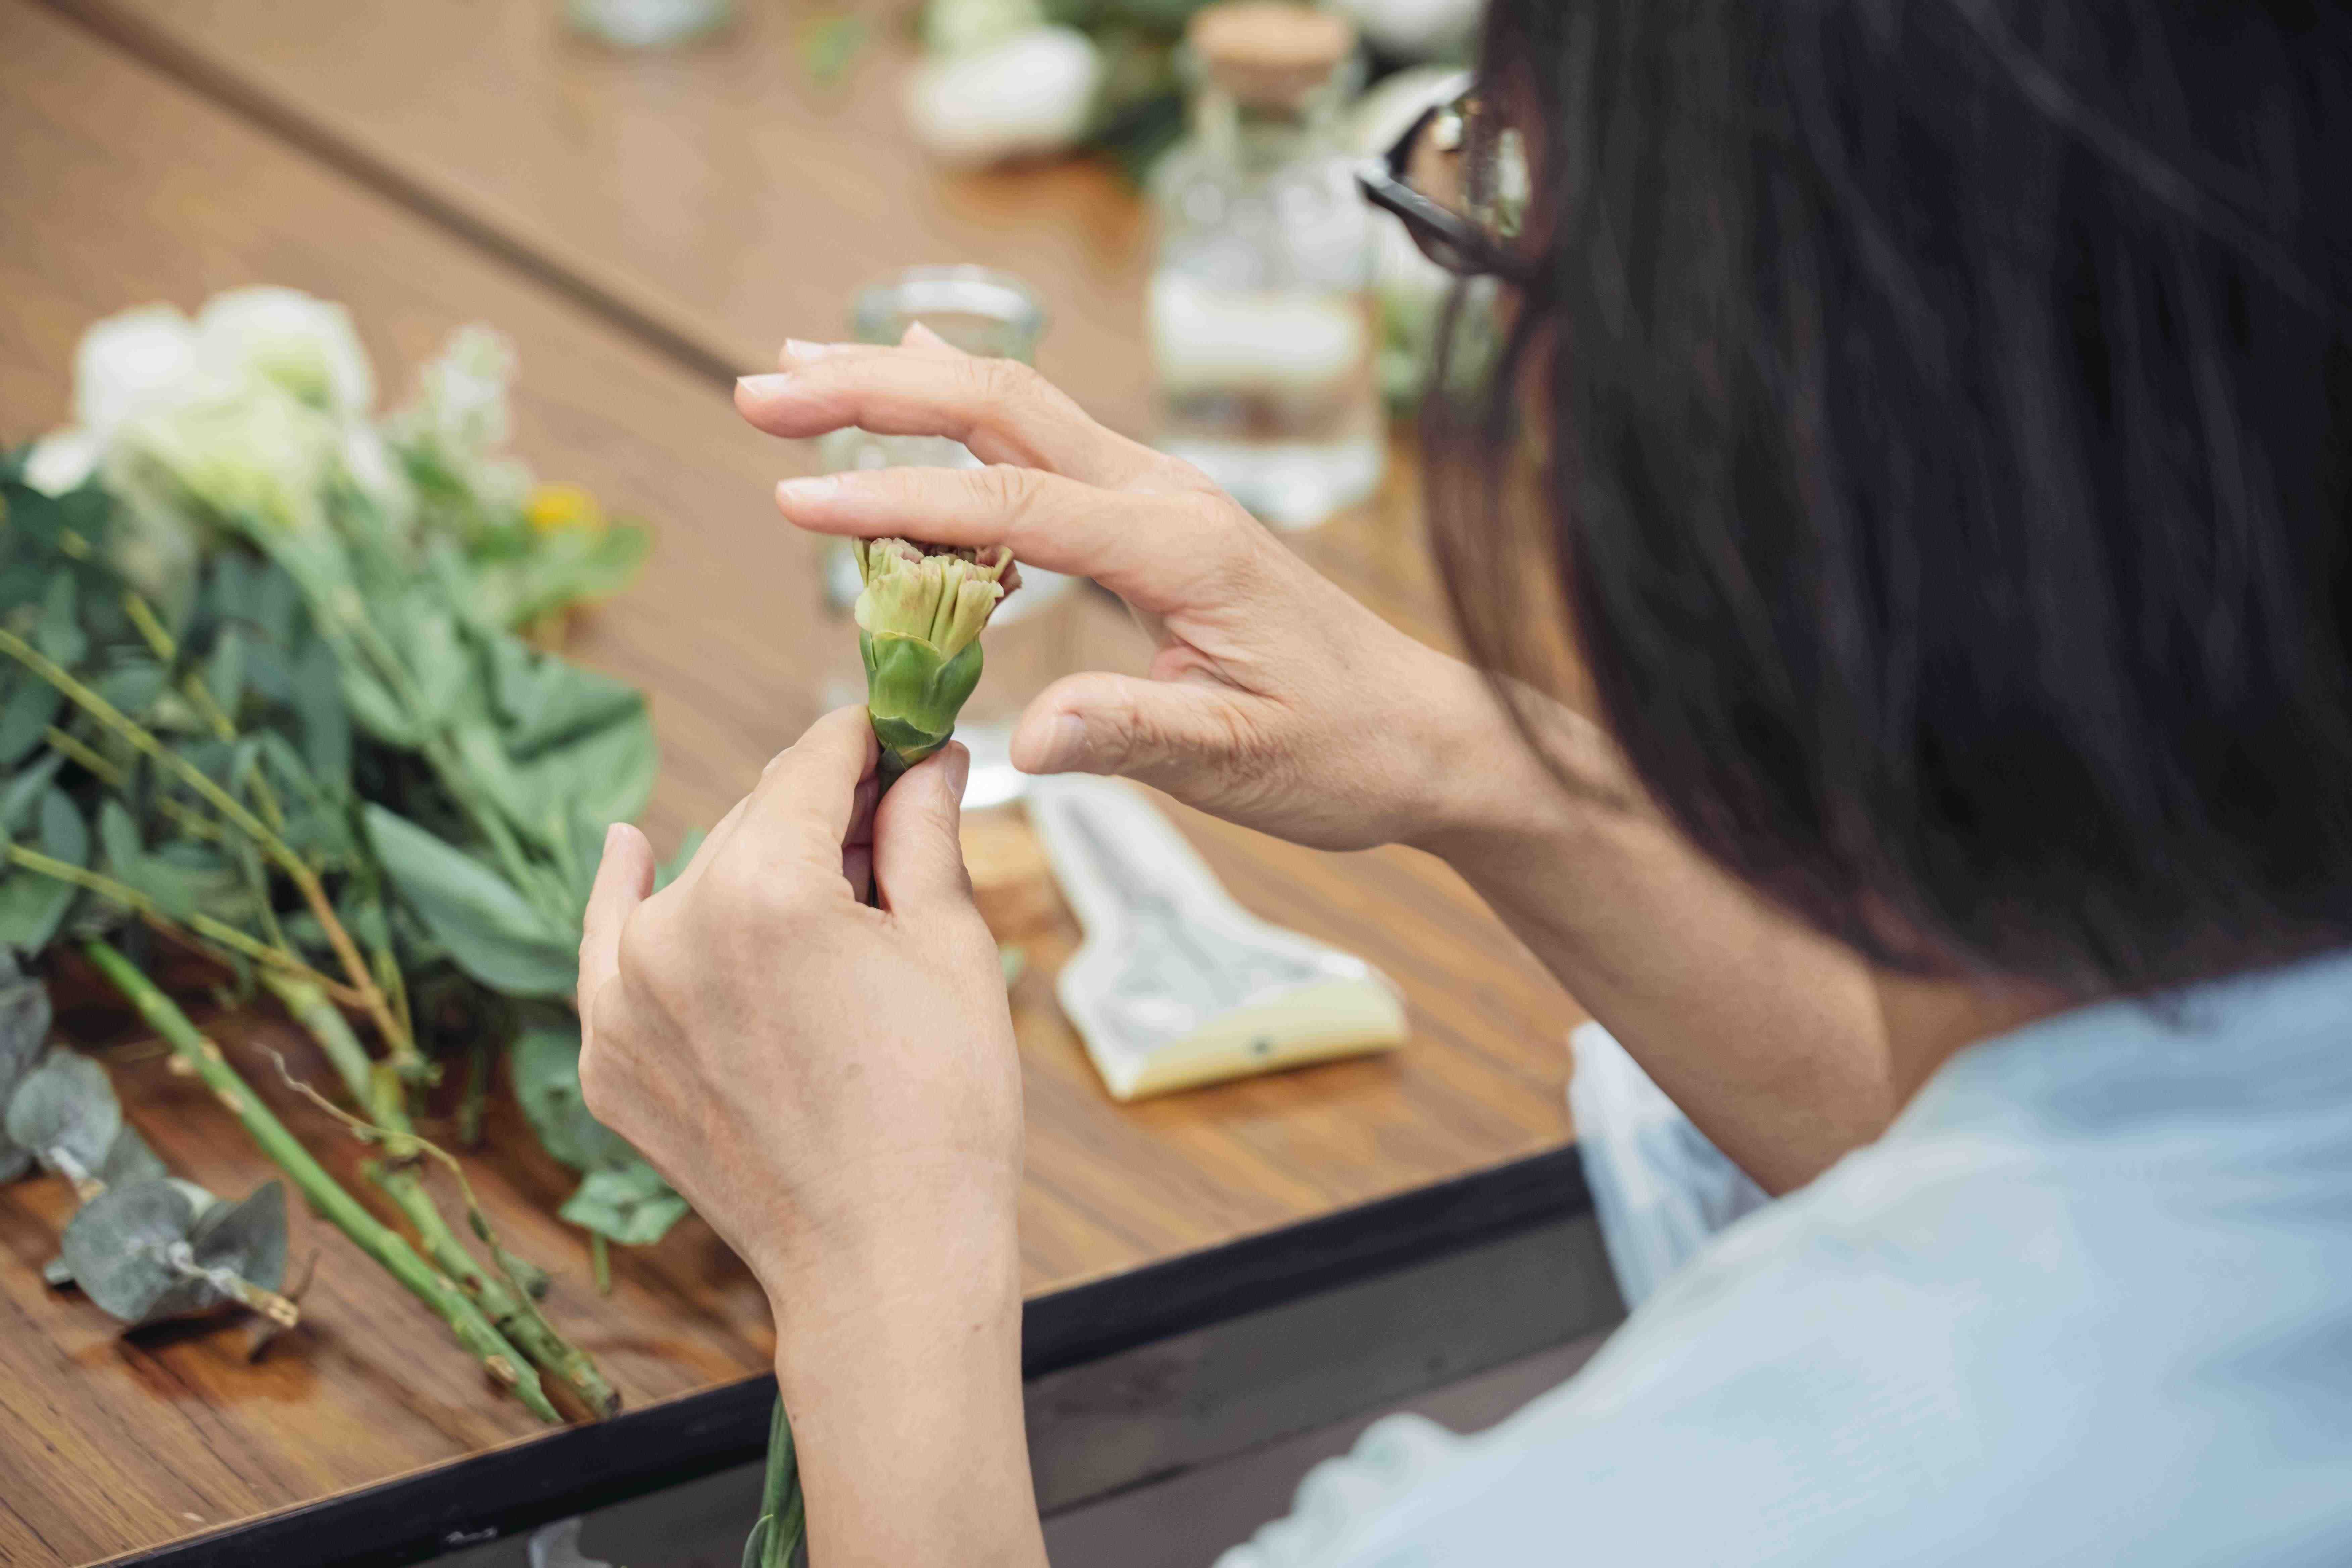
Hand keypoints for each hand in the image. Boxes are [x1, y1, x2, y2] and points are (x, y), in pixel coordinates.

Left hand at [574, 707, 1020, 1318]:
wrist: (885, 1262)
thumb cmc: (941, 1111)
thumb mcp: (949, 948)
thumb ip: (922, 834)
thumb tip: (927, 759)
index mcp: (766, 889)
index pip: (815, 764)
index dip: (870, 741)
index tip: (899, 735)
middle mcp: (674, 928)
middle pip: (757, 819)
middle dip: (827, 813)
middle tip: (893, 831)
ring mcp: (626, 999)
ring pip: (697, 881)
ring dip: (757, 870)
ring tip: (829, 911)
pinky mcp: (609, 1059)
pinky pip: (614, 949)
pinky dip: (625, 895)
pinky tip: (629, 845)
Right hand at [736, 337, 1544, 851]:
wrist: (1426, 735)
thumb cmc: (1343, 752)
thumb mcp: (1241, 762)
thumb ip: (1135, 736)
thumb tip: (1029, 740)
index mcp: (1180, 546)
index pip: (1011, 503)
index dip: (898, 499)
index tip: (794, 502)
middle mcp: (1166, 498)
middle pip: (1002, 407)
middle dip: (876, 393)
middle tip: (763, 394)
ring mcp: (1160, 498)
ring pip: (1018, 409)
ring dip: (908, 387)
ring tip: (802, 372)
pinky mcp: (1155, 520)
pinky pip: (1046, 443)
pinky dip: (966, 413)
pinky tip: (920, 383)